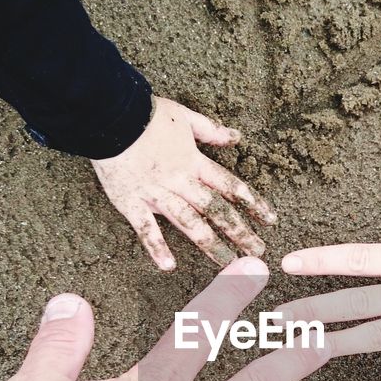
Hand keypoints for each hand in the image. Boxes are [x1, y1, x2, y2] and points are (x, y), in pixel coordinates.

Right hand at [92, 97, 276, 270]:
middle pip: (215, 209)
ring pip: (189, 223)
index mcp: (194, 162)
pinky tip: (169, 266)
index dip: (252, 203)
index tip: (270, 220)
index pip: (230, 186)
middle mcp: (180, 181)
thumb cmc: (146, 114)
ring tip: (229, 264)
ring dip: (210, 244)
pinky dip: (156, 247)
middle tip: (258, 251)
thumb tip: (236, 137)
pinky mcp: (131, 202)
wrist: (110, 115)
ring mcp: (156, 194)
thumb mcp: (185, 116)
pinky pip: (145, 228)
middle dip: (239, 231)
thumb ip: (211, 131)